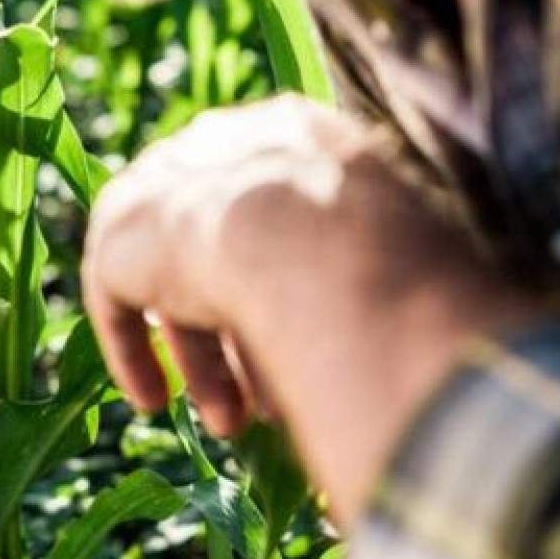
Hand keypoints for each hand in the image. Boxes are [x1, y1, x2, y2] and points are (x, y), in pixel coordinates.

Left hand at [82, 94, 544, 517]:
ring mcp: (164, 184)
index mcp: (296, 135)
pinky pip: (118, 298)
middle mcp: (224, 145)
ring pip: (180, 280)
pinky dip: (135, 352)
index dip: (293, 290)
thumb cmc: (382, 248)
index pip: (283, 216)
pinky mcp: (118, 232)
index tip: (309, 346)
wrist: (300, 233)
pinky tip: (155, 402)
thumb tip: (441, 341)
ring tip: (227, 423)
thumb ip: (389, 274)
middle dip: (251, 334)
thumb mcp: (403, 249)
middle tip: (271, 402)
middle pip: (228, 250)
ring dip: (206, 358)